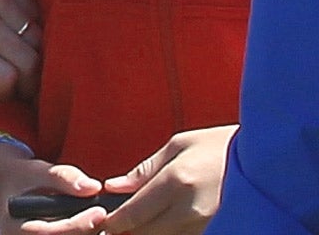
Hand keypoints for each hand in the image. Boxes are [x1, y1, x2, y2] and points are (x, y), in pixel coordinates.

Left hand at [0, 0, 40, 123]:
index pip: (5, 82)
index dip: (5, 94)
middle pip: (30, 64)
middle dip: (28, 82)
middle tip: (17, 84)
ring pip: (38, 39)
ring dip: (32, 55)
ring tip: (17, 60)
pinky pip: (35, 12)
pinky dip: (31, 28)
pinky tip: (14, 32)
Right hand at [0, 139, 106, 234]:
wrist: (4, 185)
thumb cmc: (20, 177)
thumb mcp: (37, 170)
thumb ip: (63, 177)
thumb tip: (93, 187)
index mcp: (14, 227)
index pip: (50, 233)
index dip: (78, 225)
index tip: (100, 212)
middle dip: (88, 231)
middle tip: (104, 215)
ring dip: (87, 232)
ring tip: (97, 217)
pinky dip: (81, 232)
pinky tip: (90, 223)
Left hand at [95, 125, 234, 233]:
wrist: (266, 161)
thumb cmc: (220, 147)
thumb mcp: (178, 146)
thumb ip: (143, 170)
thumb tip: (113, 186)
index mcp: (176, 182)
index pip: (134, 214)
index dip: (115, 222)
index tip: (105, 220)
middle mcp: (191, 209)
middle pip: (147, 233)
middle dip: (130, 229)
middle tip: (122, 220)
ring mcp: (207, 225)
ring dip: (151, 231)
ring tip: (146, 217)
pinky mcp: (219, 231)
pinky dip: (173, 231)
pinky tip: (169, 219)